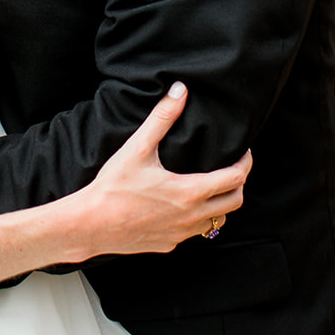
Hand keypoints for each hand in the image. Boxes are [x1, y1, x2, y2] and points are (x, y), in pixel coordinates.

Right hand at [68, 83, 250, 260]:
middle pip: (234, 202)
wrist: (90, 225)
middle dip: (239, 184)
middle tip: (232, 169)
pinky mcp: (168, 244)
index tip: (244, 153)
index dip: (245, 163)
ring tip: (211, 188)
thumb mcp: (138, 147)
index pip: (236, 178)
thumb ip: (162, 117)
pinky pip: (194, 233)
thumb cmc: (112, 188)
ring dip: (220, 204)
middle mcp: (191, 217)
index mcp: (190, 192)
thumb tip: (179, 91)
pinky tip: (183, 207)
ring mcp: (181, 234)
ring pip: (217, 222)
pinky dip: (198, 219)